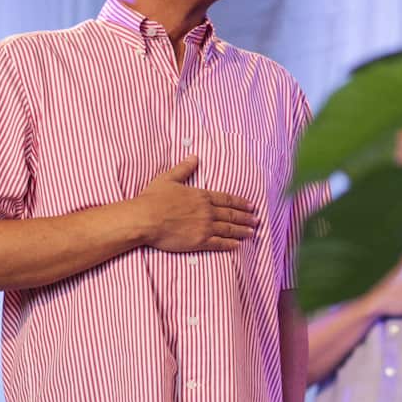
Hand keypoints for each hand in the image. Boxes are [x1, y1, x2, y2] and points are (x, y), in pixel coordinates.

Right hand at [132, 155, 256, 252]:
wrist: (144, 219)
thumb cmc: (153, 199)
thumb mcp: (168, 179)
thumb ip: (183, 169)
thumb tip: (194, 156)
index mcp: (201, 196)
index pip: (227, 199)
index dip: (241, 202)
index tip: (251, 205)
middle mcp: (207, 211)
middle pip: (231, 214)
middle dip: (246, 217)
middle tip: (256, 219)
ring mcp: (205, 226)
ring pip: (229, 229)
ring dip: (242, 230)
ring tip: (252, 232)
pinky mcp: (199, 241)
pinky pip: (219, 243)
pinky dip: (230, 244)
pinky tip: (238, 245)